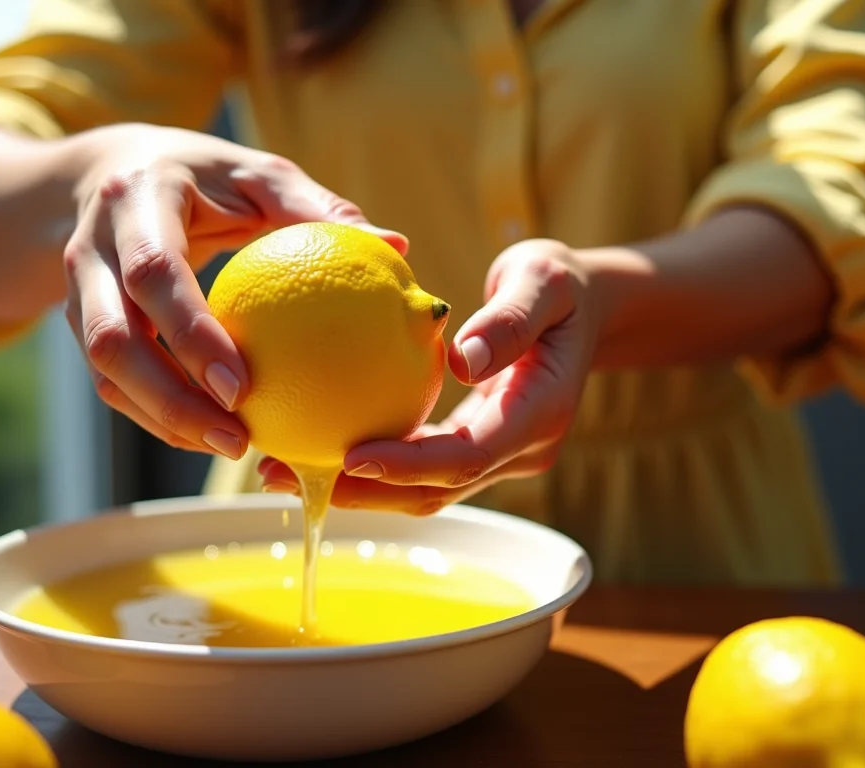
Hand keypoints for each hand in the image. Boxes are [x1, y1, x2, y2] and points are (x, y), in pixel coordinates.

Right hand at [61, 123, 406, 457]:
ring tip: (229, 447)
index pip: (154, 273)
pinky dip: (154, 413)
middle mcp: (91, 246)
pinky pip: (109, 381)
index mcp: (137, 199)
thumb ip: (315, 209)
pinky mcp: (77, 321)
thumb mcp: (258, 175)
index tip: (245, 386)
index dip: (193, 334)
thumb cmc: (207, 177)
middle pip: (111, 338)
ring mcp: (75, 288)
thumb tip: (396, 245)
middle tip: (237, 440)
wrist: (109, 171)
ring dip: (161, 418)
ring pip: (104, 369)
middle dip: (170, 399)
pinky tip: (208, 433)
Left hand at [258, 238, 596, 514]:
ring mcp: (498, 456)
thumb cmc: (560, 284)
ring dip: (355, 489)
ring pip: (422, 491)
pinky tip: (313, 443)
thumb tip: (462, 359)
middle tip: (283, 473)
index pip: (467, 455)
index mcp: (538, 415)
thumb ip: (510, 319)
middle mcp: (520, 450)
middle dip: (362, 492)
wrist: (586, 311)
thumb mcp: (544, 279)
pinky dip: (370, 465)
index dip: (409, 465)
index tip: (350, 456)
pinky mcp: (475, 449)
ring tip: (278, 470)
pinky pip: (418, 467)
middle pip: (436, 490)